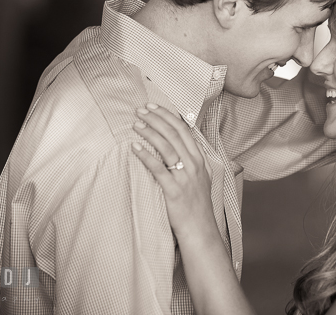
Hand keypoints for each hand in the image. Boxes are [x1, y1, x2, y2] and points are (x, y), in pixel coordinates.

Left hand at [131, 105, 217, 244]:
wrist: (200, 230)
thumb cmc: (196, 205)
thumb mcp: (201, 178)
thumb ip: (192, 161)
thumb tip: (177, 145)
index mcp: (200, 159)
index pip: (184, 130)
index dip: (167, 116)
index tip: (153, 106)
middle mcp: (194, 165)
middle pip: (174, 134)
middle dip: (156, 118)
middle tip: (140, 109)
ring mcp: (185, 177)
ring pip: (167, 147)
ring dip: (150, 132)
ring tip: (136, 124)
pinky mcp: (174, 190)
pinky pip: (158, 169)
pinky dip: (146, 156)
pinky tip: (135, 147)